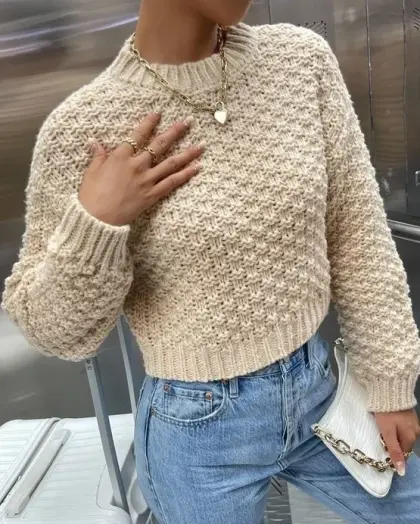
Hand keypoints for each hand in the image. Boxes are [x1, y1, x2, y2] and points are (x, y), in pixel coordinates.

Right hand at [79, 113, 203, 225]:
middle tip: (188, 122)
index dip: (149, 123)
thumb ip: (98, 155)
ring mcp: (146, 180)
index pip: (138, 134)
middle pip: (159, 145)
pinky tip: (197, 168)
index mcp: (120, 157)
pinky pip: (172, 183)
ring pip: (171, 163)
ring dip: (188, 153)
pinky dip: (185, 175)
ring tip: (201, 145)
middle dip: (175, 132)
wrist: (97, 218)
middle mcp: (137, 165)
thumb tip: (94, 142)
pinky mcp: (152, 195)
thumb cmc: (91, 195)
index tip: (158, 114)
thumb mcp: (92, 171)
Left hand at [375, 409, 419, 475]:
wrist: (389, 390)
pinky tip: (390, 420)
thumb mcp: (387, 433)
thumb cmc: (386, 413)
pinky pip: (403, 427)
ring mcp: (414, 423)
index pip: (403, 454)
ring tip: (385, 425)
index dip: (392, 453)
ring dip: (394, 435)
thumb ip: (394, 451)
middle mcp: (416, 431)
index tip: (383, 446)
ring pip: (403, 435)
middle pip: (404, 444)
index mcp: (411, 437)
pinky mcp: (410, 415)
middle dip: (393, 442)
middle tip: (382, 433)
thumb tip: (402, 471)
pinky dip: (396, 427)